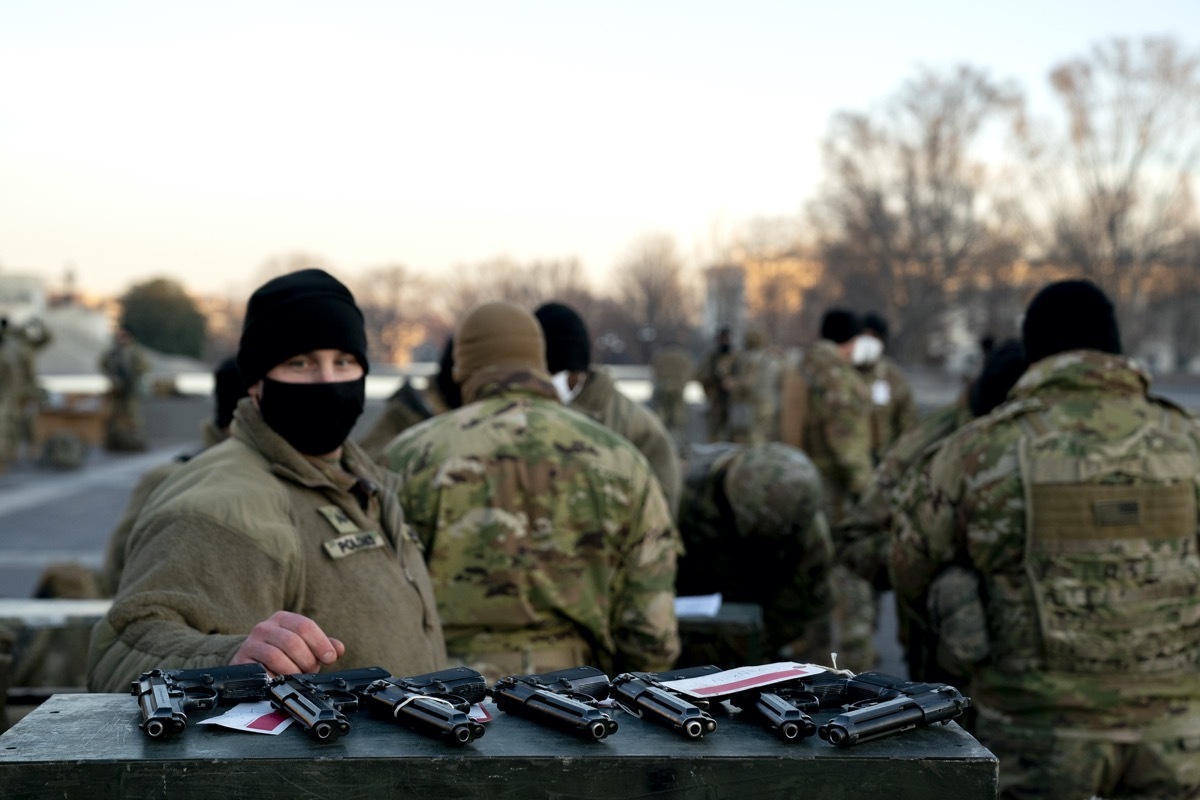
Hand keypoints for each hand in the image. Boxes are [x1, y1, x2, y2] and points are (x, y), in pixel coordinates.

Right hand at [229, 610, 345, 675]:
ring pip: (276, 657)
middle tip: (312, 670)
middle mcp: (265, 627)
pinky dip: (275, 678)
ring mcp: (251, 644)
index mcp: (282, 619)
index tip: (330, 658)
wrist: (251, 660)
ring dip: (292, 671)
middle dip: (307, 660)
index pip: (305, 626)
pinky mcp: (241, 661)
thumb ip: (323, 645)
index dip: (320, 643)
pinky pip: (261, 671)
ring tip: (298, 676)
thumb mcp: (304, 645)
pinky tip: (281, 680)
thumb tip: (339, 649)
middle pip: (292, 642)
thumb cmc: (283, 652)